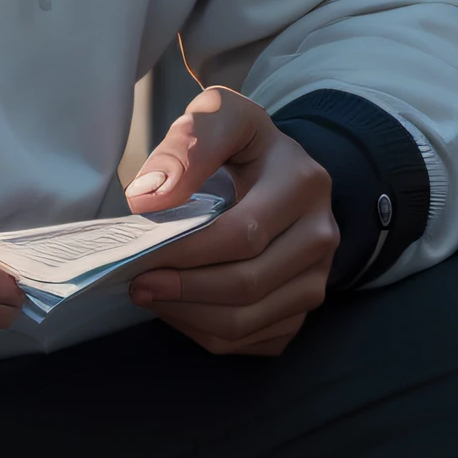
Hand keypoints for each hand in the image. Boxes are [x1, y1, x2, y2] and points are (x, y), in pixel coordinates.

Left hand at [122, 88, 342, 357]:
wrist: (281, 168)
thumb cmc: (242, 143)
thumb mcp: (218, 116)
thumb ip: (186, 146)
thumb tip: (149, 199)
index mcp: (304, 184)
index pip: (243, 234)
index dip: (187, 253)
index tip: (140, 256)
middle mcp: (321, 236)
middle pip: (247, 285)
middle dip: (182, 290)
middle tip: (136, 283)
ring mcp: (316, 278)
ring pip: (246, 322)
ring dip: (188, 315)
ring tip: (150, 295)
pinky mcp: (301, 308)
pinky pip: (250, 340)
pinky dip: (205, 332)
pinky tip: (178, 307)